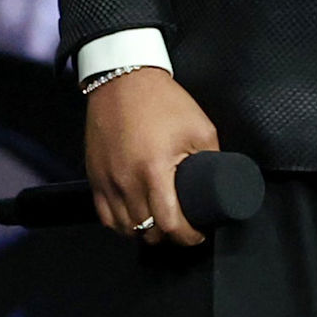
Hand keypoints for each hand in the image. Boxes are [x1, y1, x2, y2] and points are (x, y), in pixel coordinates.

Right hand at [83, 67, 222, 245]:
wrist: (123, 80)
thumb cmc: (160, 100)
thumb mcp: (200, 128)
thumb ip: (211, 159)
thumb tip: (220, 183)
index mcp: (154, 170)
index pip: (170, 224)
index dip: (188, 236)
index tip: (197, 233)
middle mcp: (127, 180)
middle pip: (147, 232)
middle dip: (169, 237)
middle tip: (182, 228)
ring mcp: (107, 181)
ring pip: (125, 228)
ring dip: (145, 233)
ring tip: (159, 225)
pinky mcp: (95, 177)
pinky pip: (105, 216)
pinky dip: (121, 224)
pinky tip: (135, 219)